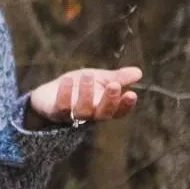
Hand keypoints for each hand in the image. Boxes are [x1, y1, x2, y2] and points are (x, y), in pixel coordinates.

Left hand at [26, 66, 142, 126]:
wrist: (50, 93)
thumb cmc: (78, 87)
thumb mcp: (101, 79)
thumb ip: (118, 77)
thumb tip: (139, 73)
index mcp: (104, 107)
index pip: (119, 111)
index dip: (126, 105)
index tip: (132, 94)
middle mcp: (91, 114)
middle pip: (104, 114)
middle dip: (110, 100)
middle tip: (115, 85)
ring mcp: (73, 115)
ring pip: (83, 111)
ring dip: (87, 94)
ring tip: (88, 75)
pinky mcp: (56, 112)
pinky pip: (62, 108)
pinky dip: (65, 94)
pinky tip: (68, 80)